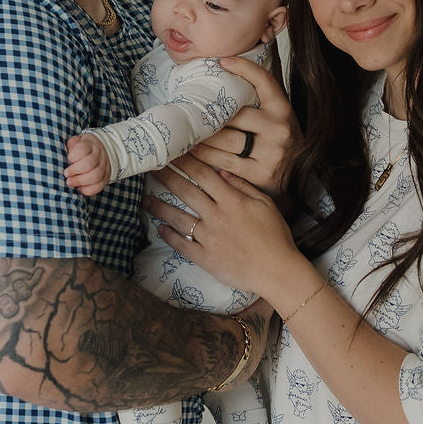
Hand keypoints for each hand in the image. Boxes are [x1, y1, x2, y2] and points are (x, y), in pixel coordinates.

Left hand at [64, 134, 111, 195]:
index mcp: (90, 144)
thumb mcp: (76, 142)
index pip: (83, 149)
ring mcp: (104, 167)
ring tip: (70, 182)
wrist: (100, 151)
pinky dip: (88, 189)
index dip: (74, 156)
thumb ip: (70, 146)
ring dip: (80, 181)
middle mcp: (99, 155)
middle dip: (75, 170)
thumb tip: (65, 154)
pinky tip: (79, 188)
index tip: (68, 159)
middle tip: (66, 174)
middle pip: (89, 163)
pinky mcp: (105, 177)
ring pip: (95, 176)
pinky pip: (99, 186)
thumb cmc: (82, 148)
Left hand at [144, 154, 304, 299]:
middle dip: (167, 177)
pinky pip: (182, 245)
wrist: (278, 271)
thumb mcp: (266, 204)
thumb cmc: (276, 236)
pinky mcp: (206, 258)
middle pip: (186, 191)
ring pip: (179, 218)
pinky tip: (160, 229)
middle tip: (152, 166)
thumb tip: (222, 171)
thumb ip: (243, 186)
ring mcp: (209, 238)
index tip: (174, 152)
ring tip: (145, 199)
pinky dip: (170, 237)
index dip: (187, 162)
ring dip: (160, 207)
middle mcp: (216, 216)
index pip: (204, 175)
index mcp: (232, 200)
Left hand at [189, 54, 300, 194]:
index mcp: (283, 109)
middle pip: (234, 116)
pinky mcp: (261, 173)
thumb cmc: (279, 141)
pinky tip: (194, 150)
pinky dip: (205, 156)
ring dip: (202, 136)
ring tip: (187, 131)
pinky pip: (225, 162)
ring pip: (226, 140)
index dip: (243, 68)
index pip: (263, 81)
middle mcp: (279, 128)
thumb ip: (258, 101)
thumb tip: (224, 73)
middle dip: (209, 115)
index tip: (221, 62)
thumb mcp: (277, 116)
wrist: (299, 175)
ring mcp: (272, 152)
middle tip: (189, 109)